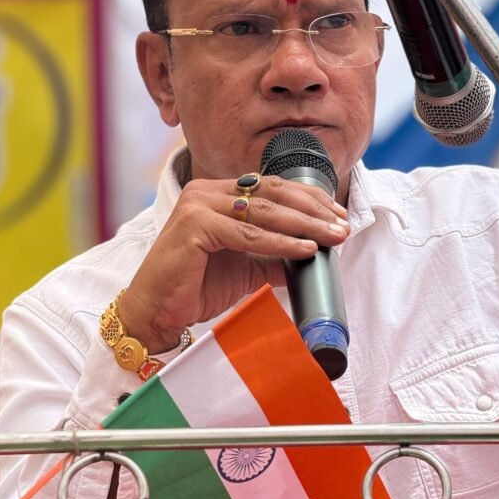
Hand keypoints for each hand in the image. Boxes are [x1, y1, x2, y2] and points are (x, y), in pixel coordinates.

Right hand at [117, 175, 349, 352]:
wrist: (156, 312)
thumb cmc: (195, 286)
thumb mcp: (246, 267)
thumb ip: (276, 254)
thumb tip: (316, 253)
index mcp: (217, 192)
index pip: (272, 187)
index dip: (309, 199)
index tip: (338, 215)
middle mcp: (206, 191)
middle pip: (272, 193)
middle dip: (313, 210)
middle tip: (342, 226)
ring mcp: (198, 205)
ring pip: (264, 211)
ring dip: (304, 225)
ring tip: (332, 237)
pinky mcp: (193, 226)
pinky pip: (247, 234)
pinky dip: (280, 242)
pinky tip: (304, 248)